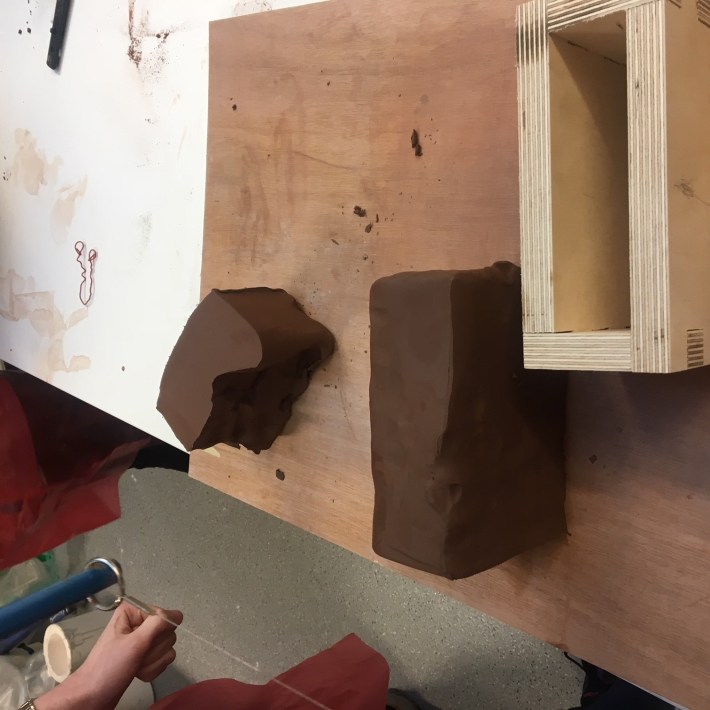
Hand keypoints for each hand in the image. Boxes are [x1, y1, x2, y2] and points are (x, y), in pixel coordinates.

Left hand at [36, 603, 182, 709]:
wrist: (92, 697)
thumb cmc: (108, 669)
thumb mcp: (134, 644)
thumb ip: (157, 624)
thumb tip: (178, 614)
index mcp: (133, 612)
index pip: (164, 616)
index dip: (158, 633)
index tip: (143, 644)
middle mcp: (139, 623)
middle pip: (167, 632)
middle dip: (154, 651)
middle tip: (136, 657)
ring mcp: (142, 640)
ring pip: (167, 647)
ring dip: (153, 663)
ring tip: (135, 667)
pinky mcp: (144, 656)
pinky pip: (163, 659)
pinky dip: (152, 669)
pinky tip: (138, 673)